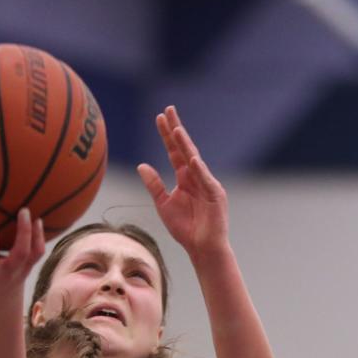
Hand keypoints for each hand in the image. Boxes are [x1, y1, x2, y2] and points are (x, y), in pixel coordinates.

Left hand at [137, 106, 228, 257]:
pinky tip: (192, 159)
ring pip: (195, 160)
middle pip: (185, 149)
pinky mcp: (215, 195)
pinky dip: (199, 170)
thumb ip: (154, 185)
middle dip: (176, 131)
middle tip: (168, 111)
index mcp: (185, 177)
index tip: (159, 117)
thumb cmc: (184, 228)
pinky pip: (206, 180)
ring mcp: (207, 184)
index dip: (167, 135)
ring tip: (176, 130)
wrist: (201, 247)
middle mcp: (197, 176)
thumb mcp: (163, 204)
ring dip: (186, 146)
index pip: (174, 151)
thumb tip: (141, 165)